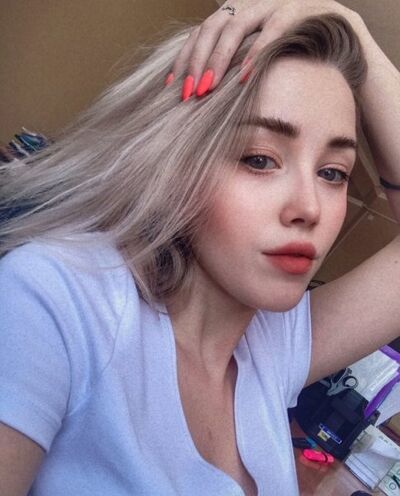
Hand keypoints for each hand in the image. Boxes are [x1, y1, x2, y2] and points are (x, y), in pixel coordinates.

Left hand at [170, 0, 360, 98]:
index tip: (173, 87)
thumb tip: (202, 94)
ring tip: (208, 88)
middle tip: (188, 93)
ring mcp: (276, 3)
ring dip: (220, 59)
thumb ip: (233, 70)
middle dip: (197, 61)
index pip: (202, 32)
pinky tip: (245, 77)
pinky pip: (275, 28)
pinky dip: (258, 53)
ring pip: (238, 25)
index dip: (185, 58)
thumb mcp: (257, 64)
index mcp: (238, 14)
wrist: (343, 43)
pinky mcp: (301, 9)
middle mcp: (253, 4)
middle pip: (213, 25)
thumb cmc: (295, 60)